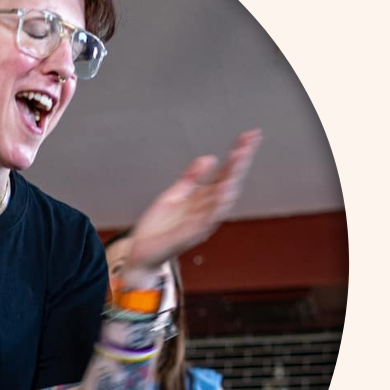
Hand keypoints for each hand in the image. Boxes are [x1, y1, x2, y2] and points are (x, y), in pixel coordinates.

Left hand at [122, 131, 262, 284]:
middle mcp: (206, 210)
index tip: (249, 136)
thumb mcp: (173, 195)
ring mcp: (201, 222)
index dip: (237, 155)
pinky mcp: (191, 233)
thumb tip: (209, 158)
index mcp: (203, 199)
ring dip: (232, 178)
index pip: (225, 173)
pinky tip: (224, 189)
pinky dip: (217, 204)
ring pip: (222, 199)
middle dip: (240, 162)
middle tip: (249, 142)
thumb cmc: (158, 229)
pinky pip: (208, 218)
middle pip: (229, 182)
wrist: (141, 254)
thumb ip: (190, 178)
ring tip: (239, 158)